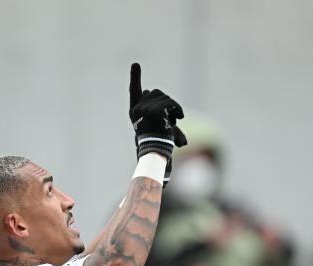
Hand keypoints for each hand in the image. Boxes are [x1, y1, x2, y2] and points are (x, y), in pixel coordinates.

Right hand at [128, 63, 186, 178]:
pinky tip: (178, 118)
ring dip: (173, 108)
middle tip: (170, 118)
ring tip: (172, 122)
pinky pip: (171, 103)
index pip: (134, 90)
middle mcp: (138, 108)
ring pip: (166, 98)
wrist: (155, 153)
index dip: (135, 77)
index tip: (135, 64)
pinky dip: (177, 110)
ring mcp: (146, 109)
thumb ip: (149, 106)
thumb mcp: (151, 122)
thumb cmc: (156, 141)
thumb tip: (146, 90)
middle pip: (157, 93)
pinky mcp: (156, 111)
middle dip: (166, 103)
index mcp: (135, 110)